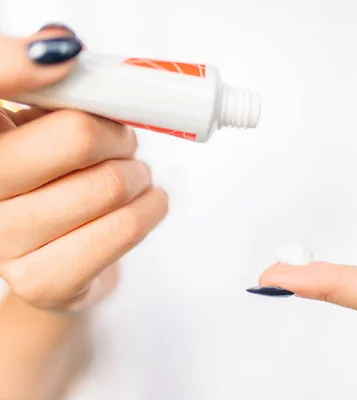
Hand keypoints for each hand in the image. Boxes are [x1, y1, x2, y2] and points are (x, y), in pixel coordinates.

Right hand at [0, 26, 167, 312]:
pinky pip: (125, 227)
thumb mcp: (41, 126)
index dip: (17, 64)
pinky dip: (151, 207)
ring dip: (139, 174)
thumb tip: (61, 46)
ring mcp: (4, 240)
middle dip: (118, 134)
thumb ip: (53, 88)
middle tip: (122, 142)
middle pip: (78, 136)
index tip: (67, 56)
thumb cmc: (53, 182)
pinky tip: (145, 202)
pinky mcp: (42, 280)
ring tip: (132, 177)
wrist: (52, 259)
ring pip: (112, 184)